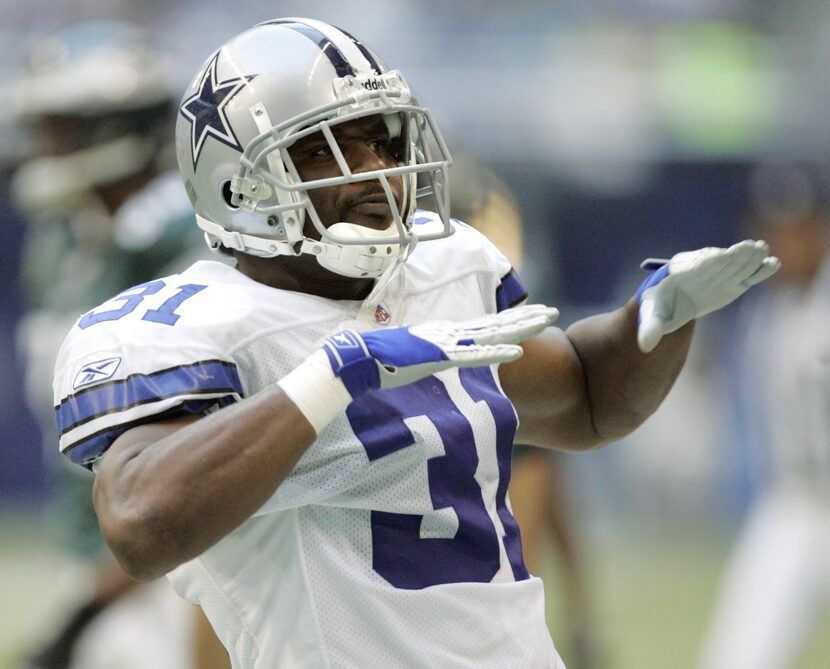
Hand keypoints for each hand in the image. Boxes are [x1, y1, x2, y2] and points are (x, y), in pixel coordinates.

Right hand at [324, 304, 559, 397]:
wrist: (355, 360)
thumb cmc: (373, 360)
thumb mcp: (402, 357)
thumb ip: (416, 356)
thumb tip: (418, 359)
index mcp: (441, 333)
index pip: (482, 325)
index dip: (508, 319)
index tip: (530, 315)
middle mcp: (447, 333)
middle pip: (495, 324)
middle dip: (525, 317)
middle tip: (552, 311)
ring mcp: (445, 343)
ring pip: (492, 333)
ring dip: (522, 327)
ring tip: (548, 320)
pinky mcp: (439, 357)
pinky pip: (475, 356)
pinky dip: (498, 353)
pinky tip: (519, 351)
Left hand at [637, 240, 779, 352]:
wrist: (671, 301)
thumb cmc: (659, 308)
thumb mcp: (651, 317)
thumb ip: (649, 328)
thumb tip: (644, 345)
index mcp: (679, 274)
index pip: (696, 266)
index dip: (708, 261)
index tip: (721, 255)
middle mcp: (700, 270)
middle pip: (719, 262)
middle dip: (734, 256)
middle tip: (751, 247)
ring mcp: (718, 275)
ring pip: (734, 265)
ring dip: (748, 258)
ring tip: (763, 250)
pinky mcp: (732, 282)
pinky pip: (746, 275)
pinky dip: (758, 271)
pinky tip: (773, 264)